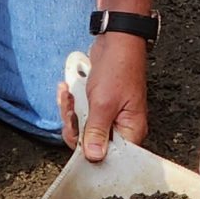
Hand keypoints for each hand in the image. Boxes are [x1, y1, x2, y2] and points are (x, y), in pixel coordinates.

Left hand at [65, 32, 151, 159]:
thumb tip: (93, 157)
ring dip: (71, 112)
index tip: (77, 136)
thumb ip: (95, 132)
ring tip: (68, 95)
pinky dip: (72, 104)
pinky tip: (68, 91)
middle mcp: (122, 127)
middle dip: (75, 126)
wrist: (116, 41)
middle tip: (71, 110)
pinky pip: (82, 114)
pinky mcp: (100, 106)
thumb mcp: (103, 104)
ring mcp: (110, 116)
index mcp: (131, 131)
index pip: (110, 157)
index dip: (90, 151)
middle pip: (92, 144)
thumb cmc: (119, 68)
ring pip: (83, 128)